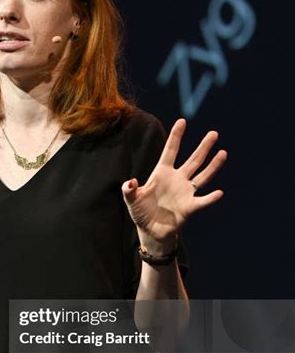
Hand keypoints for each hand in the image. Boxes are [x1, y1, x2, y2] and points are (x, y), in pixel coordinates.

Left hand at [121, 118, 226, 250]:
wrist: (151, 231)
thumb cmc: (141, 212)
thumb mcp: (131, 200)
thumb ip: (128, 190)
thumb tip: (130, 182)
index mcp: (162, 173)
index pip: (171, 151)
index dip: (176, 136)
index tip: (182, 121)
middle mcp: (177, 179)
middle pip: (193, 160)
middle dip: (203, 147)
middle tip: (214, 133)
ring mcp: (185, 192)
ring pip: (202, 176)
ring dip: (213, 166)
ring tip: (223, 153)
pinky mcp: (189, 207)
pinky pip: (202, 201)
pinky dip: (210, 198)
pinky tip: (219, 193)